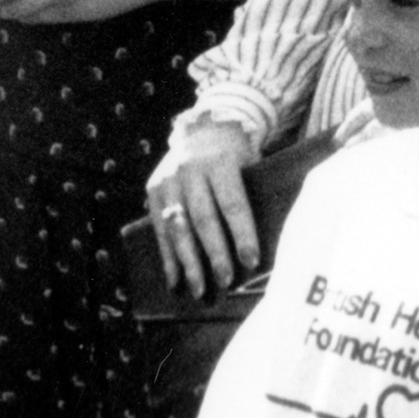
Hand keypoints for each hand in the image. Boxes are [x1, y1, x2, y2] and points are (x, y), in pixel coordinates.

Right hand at [145, 116, 263, 298]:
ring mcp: (168, 180)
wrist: (202, 128)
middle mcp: (190, 170)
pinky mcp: (153, 189)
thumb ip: (253, 196)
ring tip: (198, 289)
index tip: (251, 261)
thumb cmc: (237, 155)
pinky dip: (167, 256)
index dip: (242, 234)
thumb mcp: (250, 165)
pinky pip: (159, 229)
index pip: (232, 204)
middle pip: (203, 219)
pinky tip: (174, 279)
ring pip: (178, 227)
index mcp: (220, 162)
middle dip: (215, 253)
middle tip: (225, 281)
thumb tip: (265, 243)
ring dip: (188, 262)